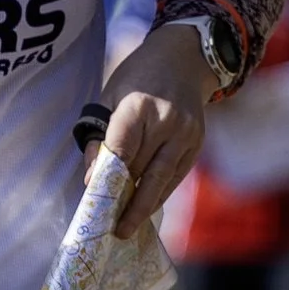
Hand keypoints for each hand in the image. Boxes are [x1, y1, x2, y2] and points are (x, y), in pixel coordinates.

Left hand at [90, 19, 212, 234]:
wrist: (183, 60)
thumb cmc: (137, 78)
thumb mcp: (110, 96)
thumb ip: (100, 136)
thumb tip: (91, 178)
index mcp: (140, 105)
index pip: (122, 149)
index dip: (108, 177)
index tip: (96, 201)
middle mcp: (167, 121)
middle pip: (144, 169)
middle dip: (128, 202)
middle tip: (114, 229)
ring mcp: (186, 133)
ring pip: (162, 178)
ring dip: (145, 205)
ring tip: (128, 226)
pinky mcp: (197, 143)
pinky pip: (176, 175)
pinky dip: (160, 193)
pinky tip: (146, 208)